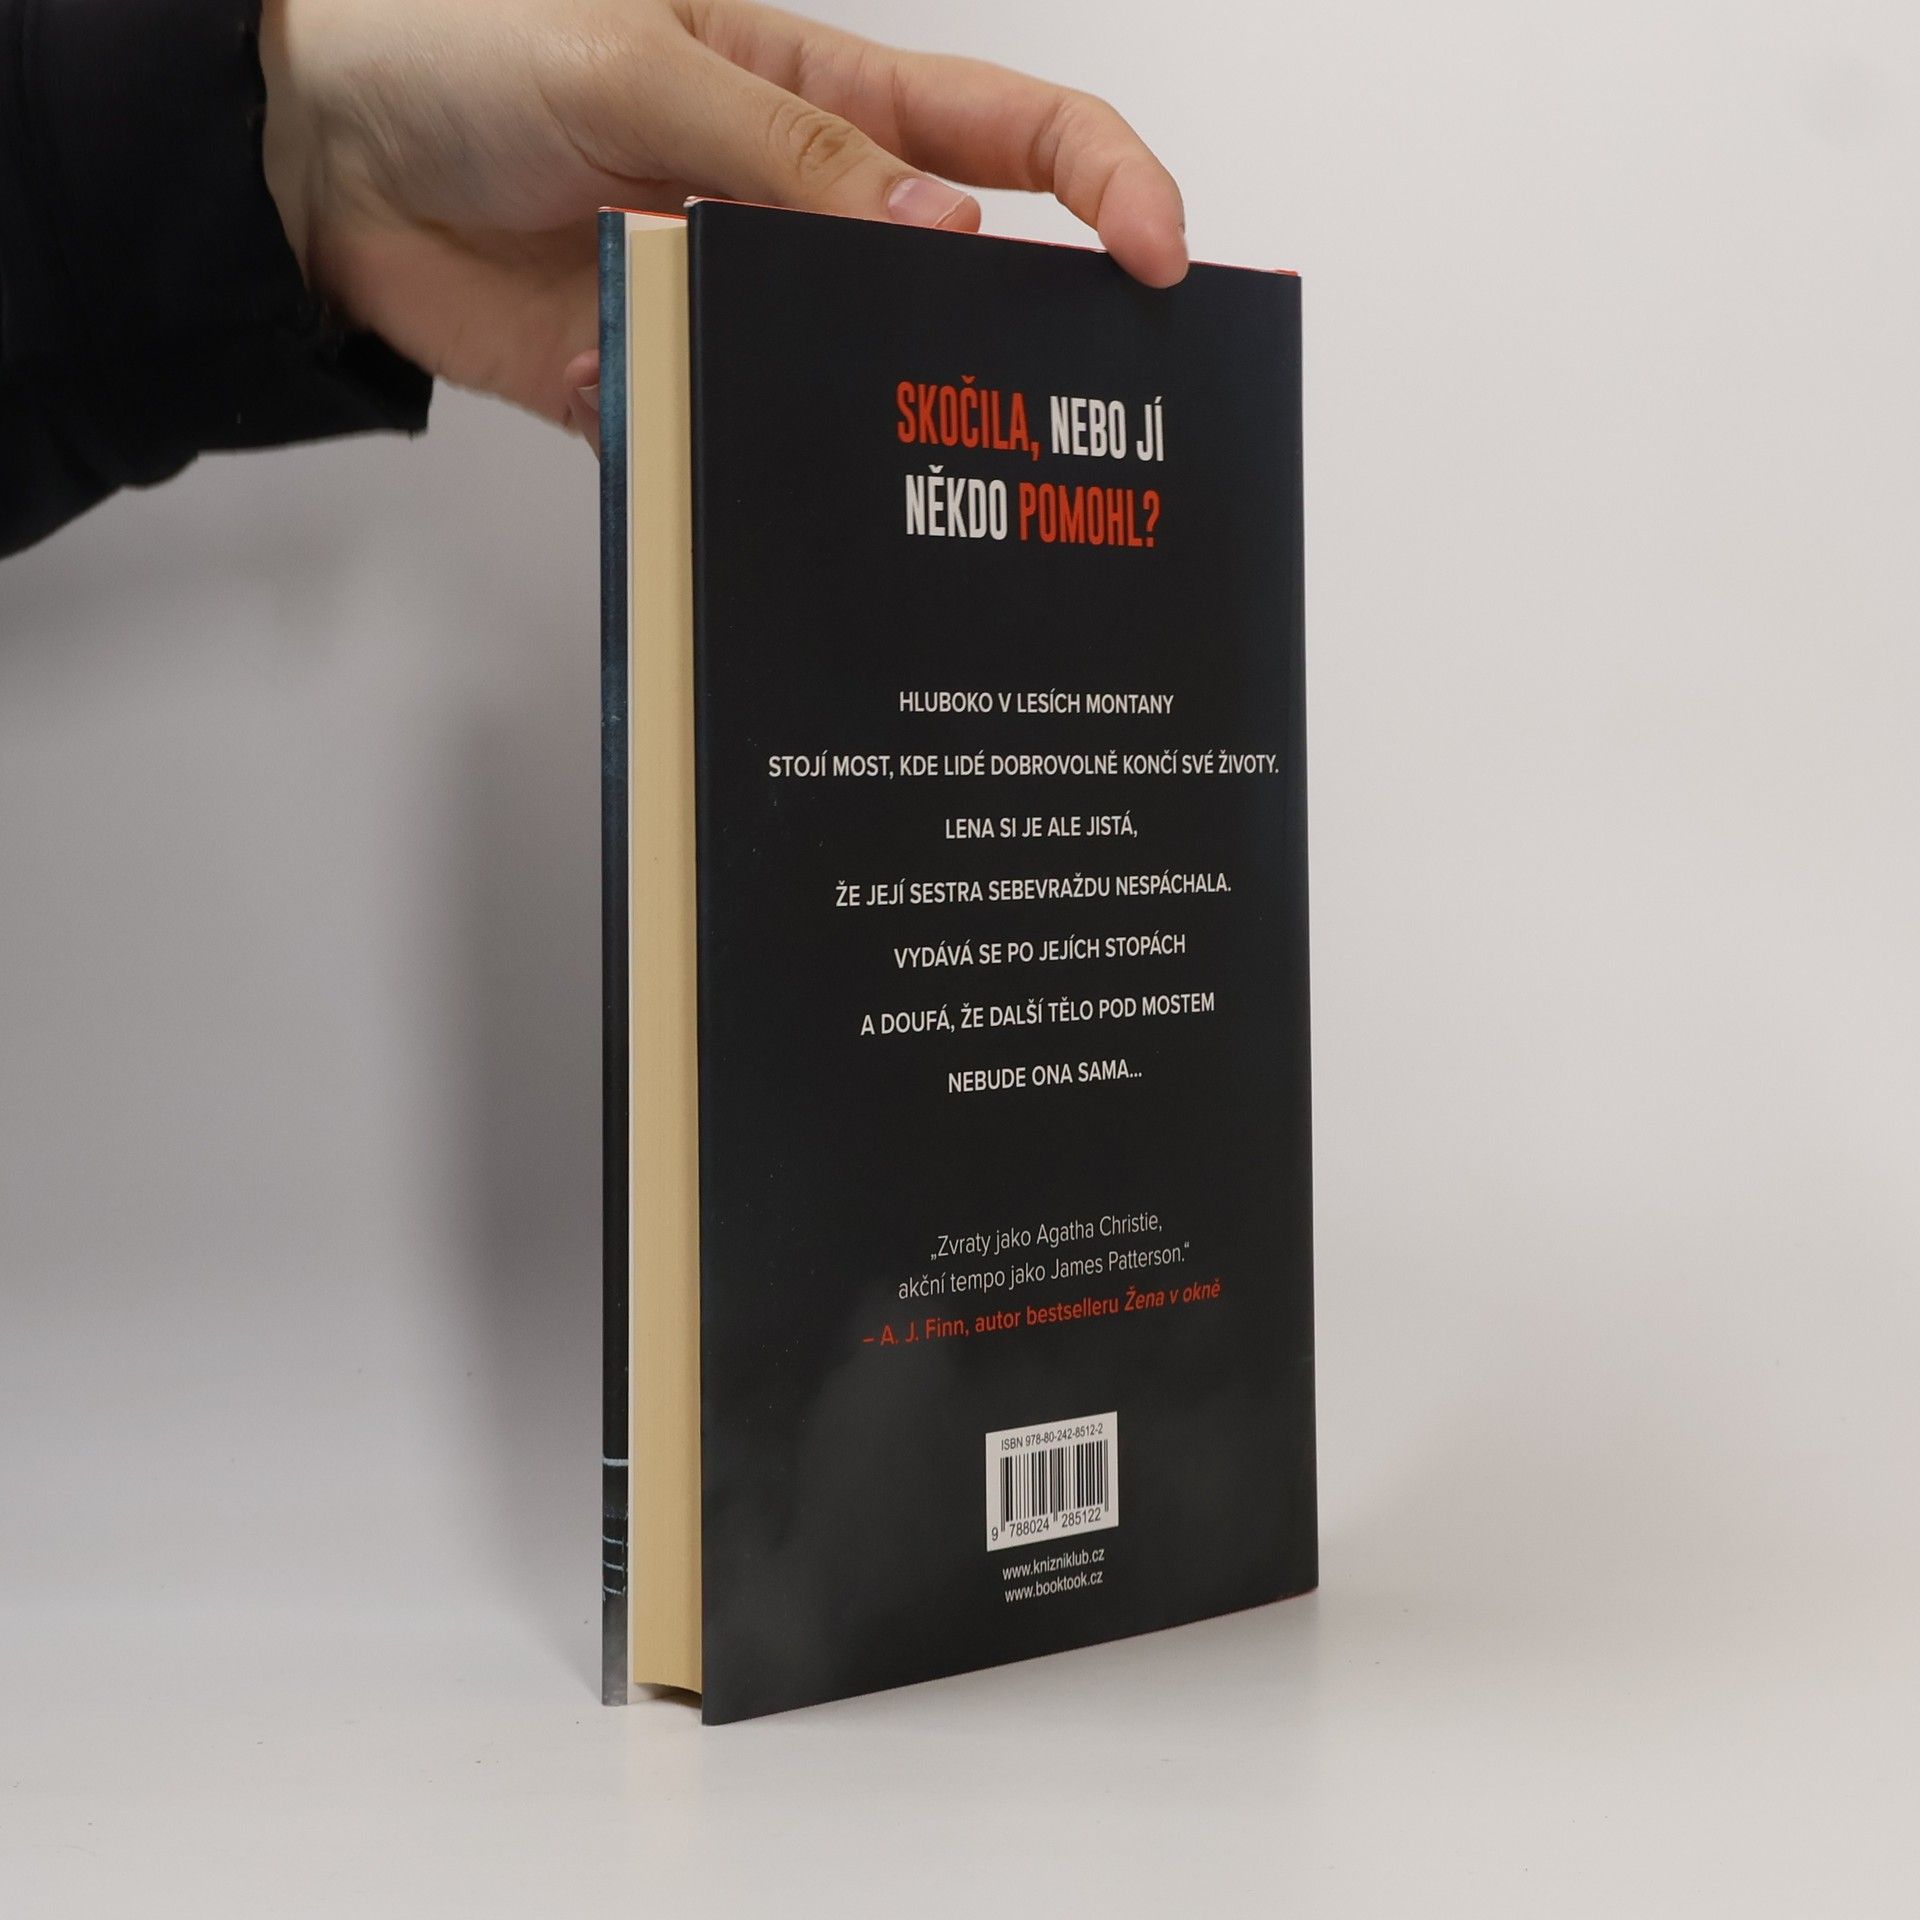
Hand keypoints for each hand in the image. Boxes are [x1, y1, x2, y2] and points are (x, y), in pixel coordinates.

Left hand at [261, 0, 1186, 443]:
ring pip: (856, 385)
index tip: (1159, 262)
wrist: (318, 153)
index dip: (1105, 187)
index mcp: (824, 102)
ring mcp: (742, 311)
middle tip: (1089, 419)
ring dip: (886, 425)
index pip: (1009, 138)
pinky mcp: (670, 389)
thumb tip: (940, 235)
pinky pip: (737, 447)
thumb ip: (790, 159)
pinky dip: (746, 474)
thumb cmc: (466, 50)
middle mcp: (804, 215)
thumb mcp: (641, 62)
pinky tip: (746, 482)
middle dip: (1033, 339)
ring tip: (928, 483)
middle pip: (963, 280)